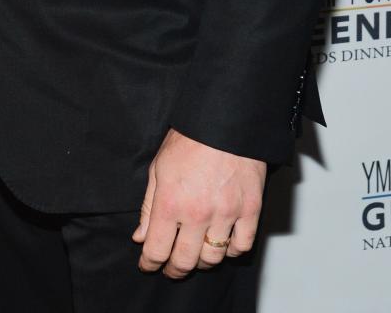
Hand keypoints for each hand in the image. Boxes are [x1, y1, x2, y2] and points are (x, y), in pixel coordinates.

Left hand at [132, 128, 265, 277]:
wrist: (224, 120)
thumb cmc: (189, 139)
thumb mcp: (158, 168)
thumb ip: (148, 205)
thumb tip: (141, 236)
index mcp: (170, 202)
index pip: (156, 249)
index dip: (149, 263)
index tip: (147, 265)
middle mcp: (197, 213)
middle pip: (184, 260)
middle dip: (174, 269)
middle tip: (171, 267)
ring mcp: (226, 214)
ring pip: (213, 258)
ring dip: (201, 261)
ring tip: (195, 254)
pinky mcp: (250, 210)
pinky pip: (241, 246)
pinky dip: (230, 251)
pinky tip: (222, 244)